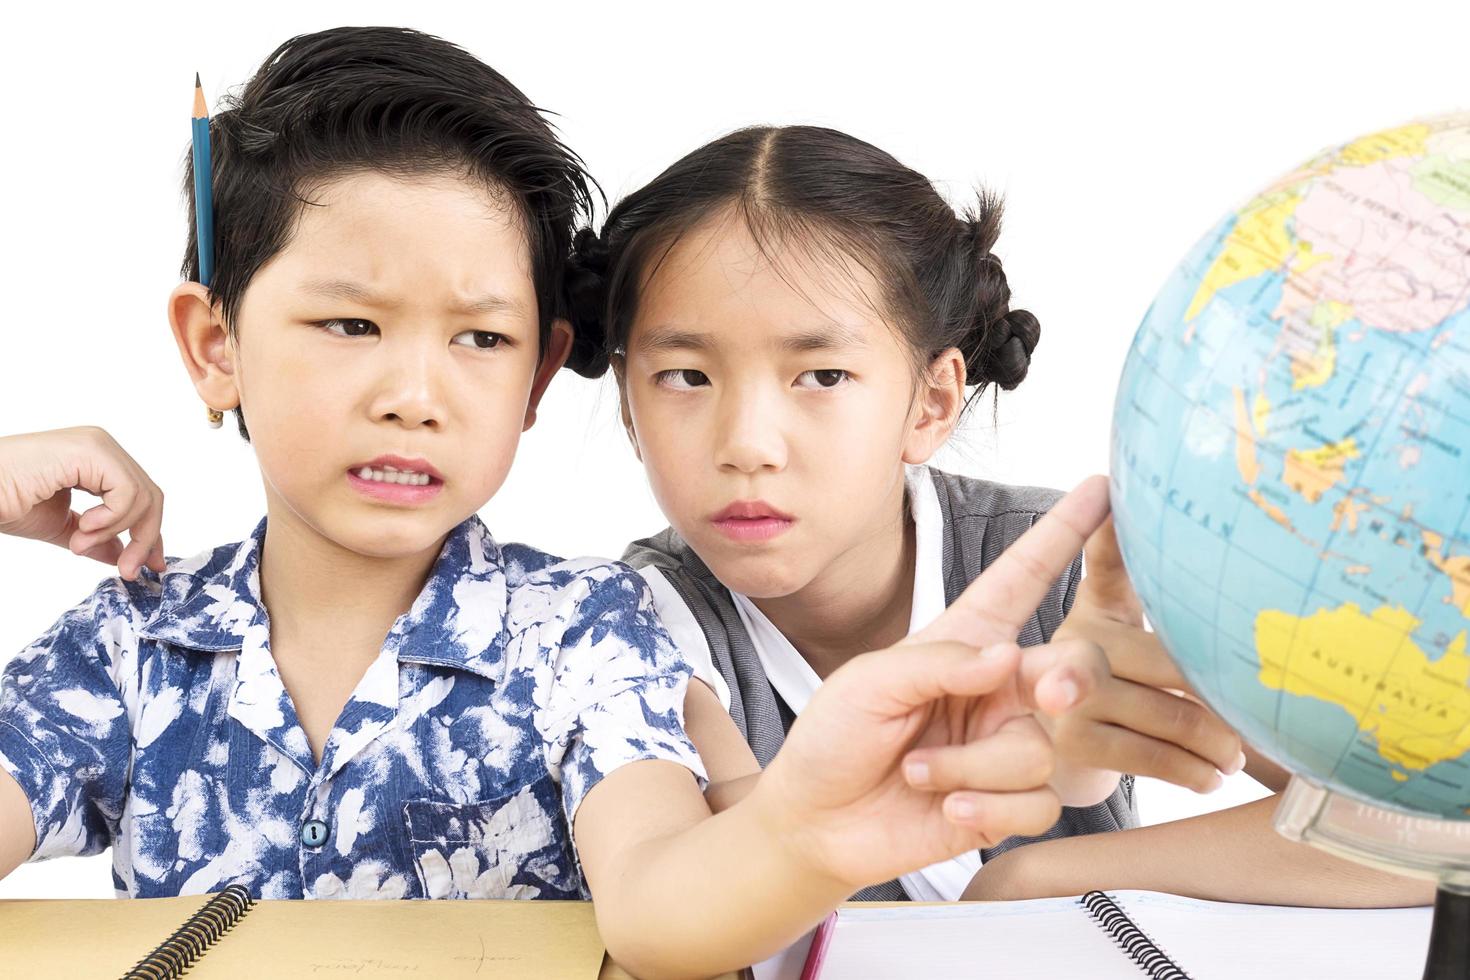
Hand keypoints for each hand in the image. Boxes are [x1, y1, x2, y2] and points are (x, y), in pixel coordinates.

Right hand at [0, 427, 165, 579]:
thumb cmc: (5, 502)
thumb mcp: (62, 527)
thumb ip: (96, 539)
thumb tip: (121, 556)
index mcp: (95, 461)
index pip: (141, 497)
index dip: (150, 533)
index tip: (150, 564)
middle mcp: (101, 447)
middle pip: (149, 496)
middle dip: (144, 538)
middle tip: (127, 570)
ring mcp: (97, 445)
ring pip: (142, 496)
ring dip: (115, 530)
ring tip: (79, 542)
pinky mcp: (91, 450)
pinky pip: (127, 491)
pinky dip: (111, 518)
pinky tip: (83, 526)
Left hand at [752, 476, 1113, 893]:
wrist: (816, 822)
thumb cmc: (835, 736)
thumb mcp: (868, 682)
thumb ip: (938, 663)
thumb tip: (1011, 658)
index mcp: (965, 641)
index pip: (1022, 578)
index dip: (1062, 533)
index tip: (1103, 488)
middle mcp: (998, 689)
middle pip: (1072, 670)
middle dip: (1069, 679)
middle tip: (1051, 693)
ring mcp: (1005, 745)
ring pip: (1037, 750)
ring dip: (970, 765)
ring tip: (917, 770)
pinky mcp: (1009, 803)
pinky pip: (1036, 803)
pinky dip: (988, 807)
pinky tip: (947, 807)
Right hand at [1049, 516, 1243, 799]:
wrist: (1052, 750)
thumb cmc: (1114, 681)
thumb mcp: (1124, 627)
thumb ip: (1146, 584)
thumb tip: (1164, 516)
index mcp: (1095, 607)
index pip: (1108, 560)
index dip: (1109, 528)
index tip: (1109, 491)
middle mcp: (1072, 641)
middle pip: (1174, 662)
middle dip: (1222, 696)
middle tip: (1258, 715)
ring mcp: (1066, 691)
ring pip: (1171, 716)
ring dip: (1219, 744)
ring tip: (1236, 755)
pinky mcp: (1073, 742)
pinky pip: (1155, 758)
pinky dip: (1194, 772)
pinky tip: (1211, 777)